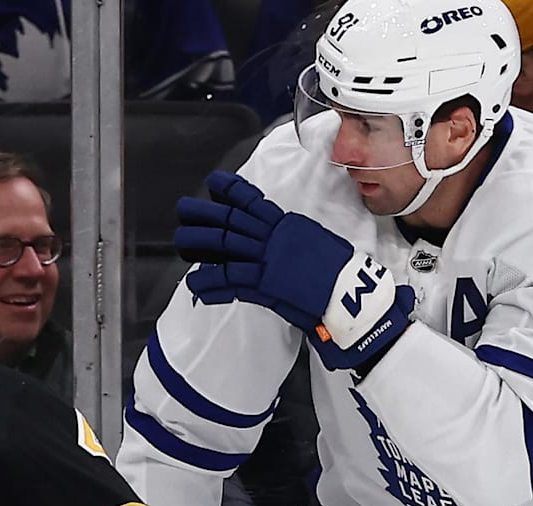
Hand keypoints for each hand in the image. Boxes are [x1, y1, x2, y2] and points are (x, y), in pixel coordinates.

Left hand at [175, 171, 414, 371]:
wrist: (350, 295)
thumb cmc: (339, 274)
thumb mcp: (317, 245)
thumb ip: (295, 241)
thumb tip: (283, 242)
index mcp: (288, 226)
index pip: (254, 202)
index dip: (231, 191)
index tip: (214, 182)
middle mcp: (275, 237)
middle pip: (232, 220)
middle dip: (204, 213)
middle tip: (183, 208)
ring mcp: (268, 259)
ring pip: (225, 245)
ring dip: (199, 242)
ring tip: (181, 239)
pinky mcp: (264, 283)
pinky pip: (230, 280)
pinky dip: (210, 283)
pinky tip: (196, 285)